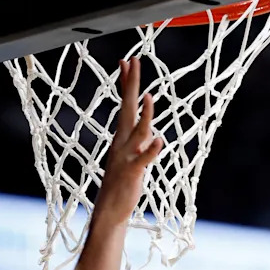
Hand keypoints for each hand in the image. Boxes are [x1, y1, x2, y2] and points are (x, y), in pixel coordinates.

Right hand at [93, 58, 163, 228]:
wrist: (110, 209)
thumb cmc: (121, 182)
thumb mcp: (130, 156)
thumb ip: (139, 142)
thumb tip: (149, 132)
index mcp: (122, 136)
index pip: (124, 103)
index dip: (126, 83)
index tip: (127, 61)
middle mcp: (122, 142)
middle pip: (127, 108)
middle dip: (131, 85)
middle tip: (133, 61)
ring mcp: (127, 156)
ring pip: (137, 131)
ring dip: (144, 115)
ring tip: (150, 96)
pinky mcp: (133, 172)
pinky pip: (144, 159)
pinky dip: (151, 149)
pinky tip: (159, 140)